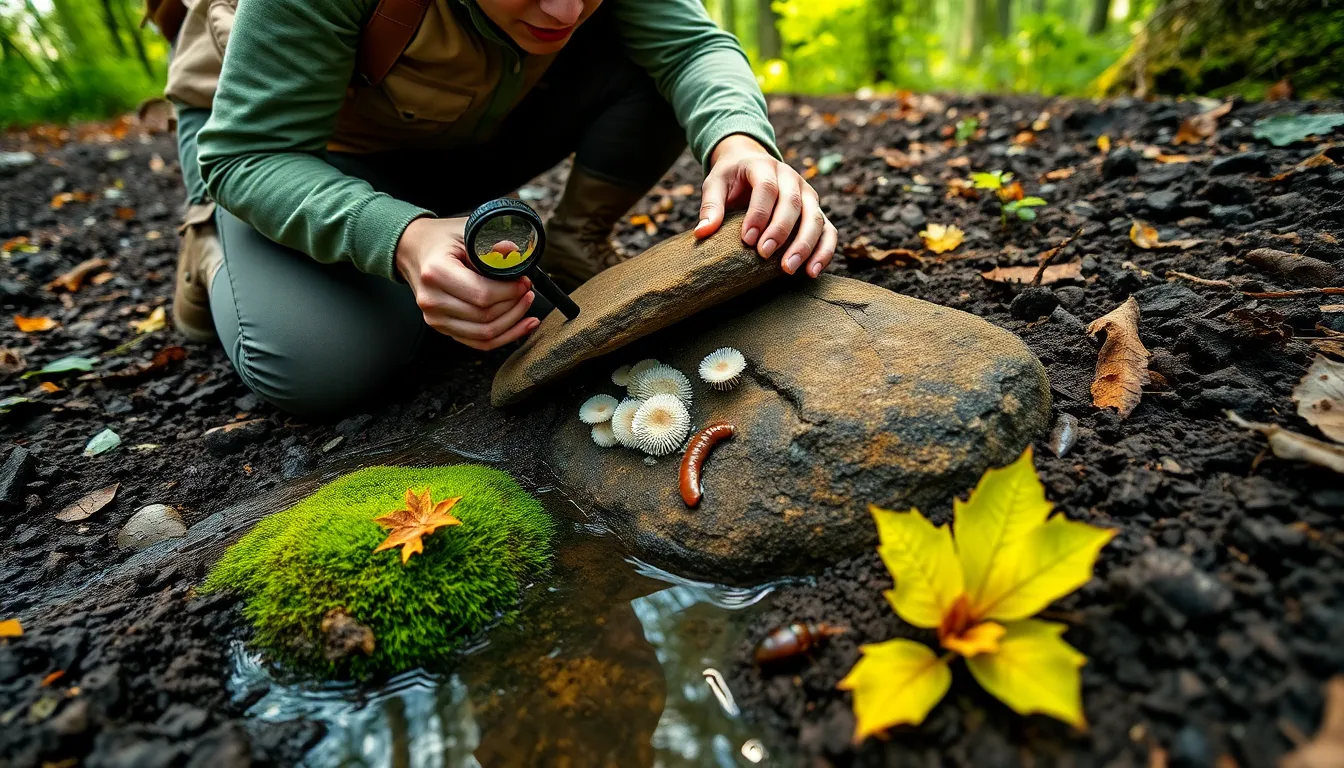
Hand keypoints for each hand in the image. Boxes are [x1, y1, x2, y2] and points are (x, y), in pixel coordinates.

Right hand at [395, 217, 538, 349]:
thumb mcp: (467, 230)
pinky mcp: (442, 328)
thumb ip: (492, 242)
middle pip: (485, 316)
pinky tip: (522, 326)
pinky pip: (478, 342)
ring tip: (526, 304)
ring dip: (513, 322)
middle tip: (527, 290)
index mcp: (436, 273)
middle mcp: (432, 300)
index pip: (482, 294)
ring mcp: (435, 318)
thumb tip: (516, 254)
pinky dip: (504, 336)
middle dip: (514, 305)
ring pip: (484, 333)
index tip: (524, 281)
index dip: (510, 292)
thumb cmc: (442, 239)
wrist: (414, 249)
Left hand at [695, 134, 836, 277]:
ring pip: (815, 218)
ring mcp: (807, 195)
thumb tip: (702, 233)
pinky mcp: (816, 211)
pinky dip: (824, 251)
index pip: (767, 188)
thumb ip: (710, 206)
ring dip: (804, 245)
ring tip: (789, 269)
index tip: (746, 239)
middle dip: (780, 232)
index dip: (759, 213)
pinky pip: (828, 231)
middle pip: (793, 204)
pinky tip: (812, 271)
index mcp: (765, 166)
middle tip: (764, 255)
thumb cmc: (732, 178)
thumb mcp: (716, 183)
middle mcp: (792, 178)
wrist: (751, 163)